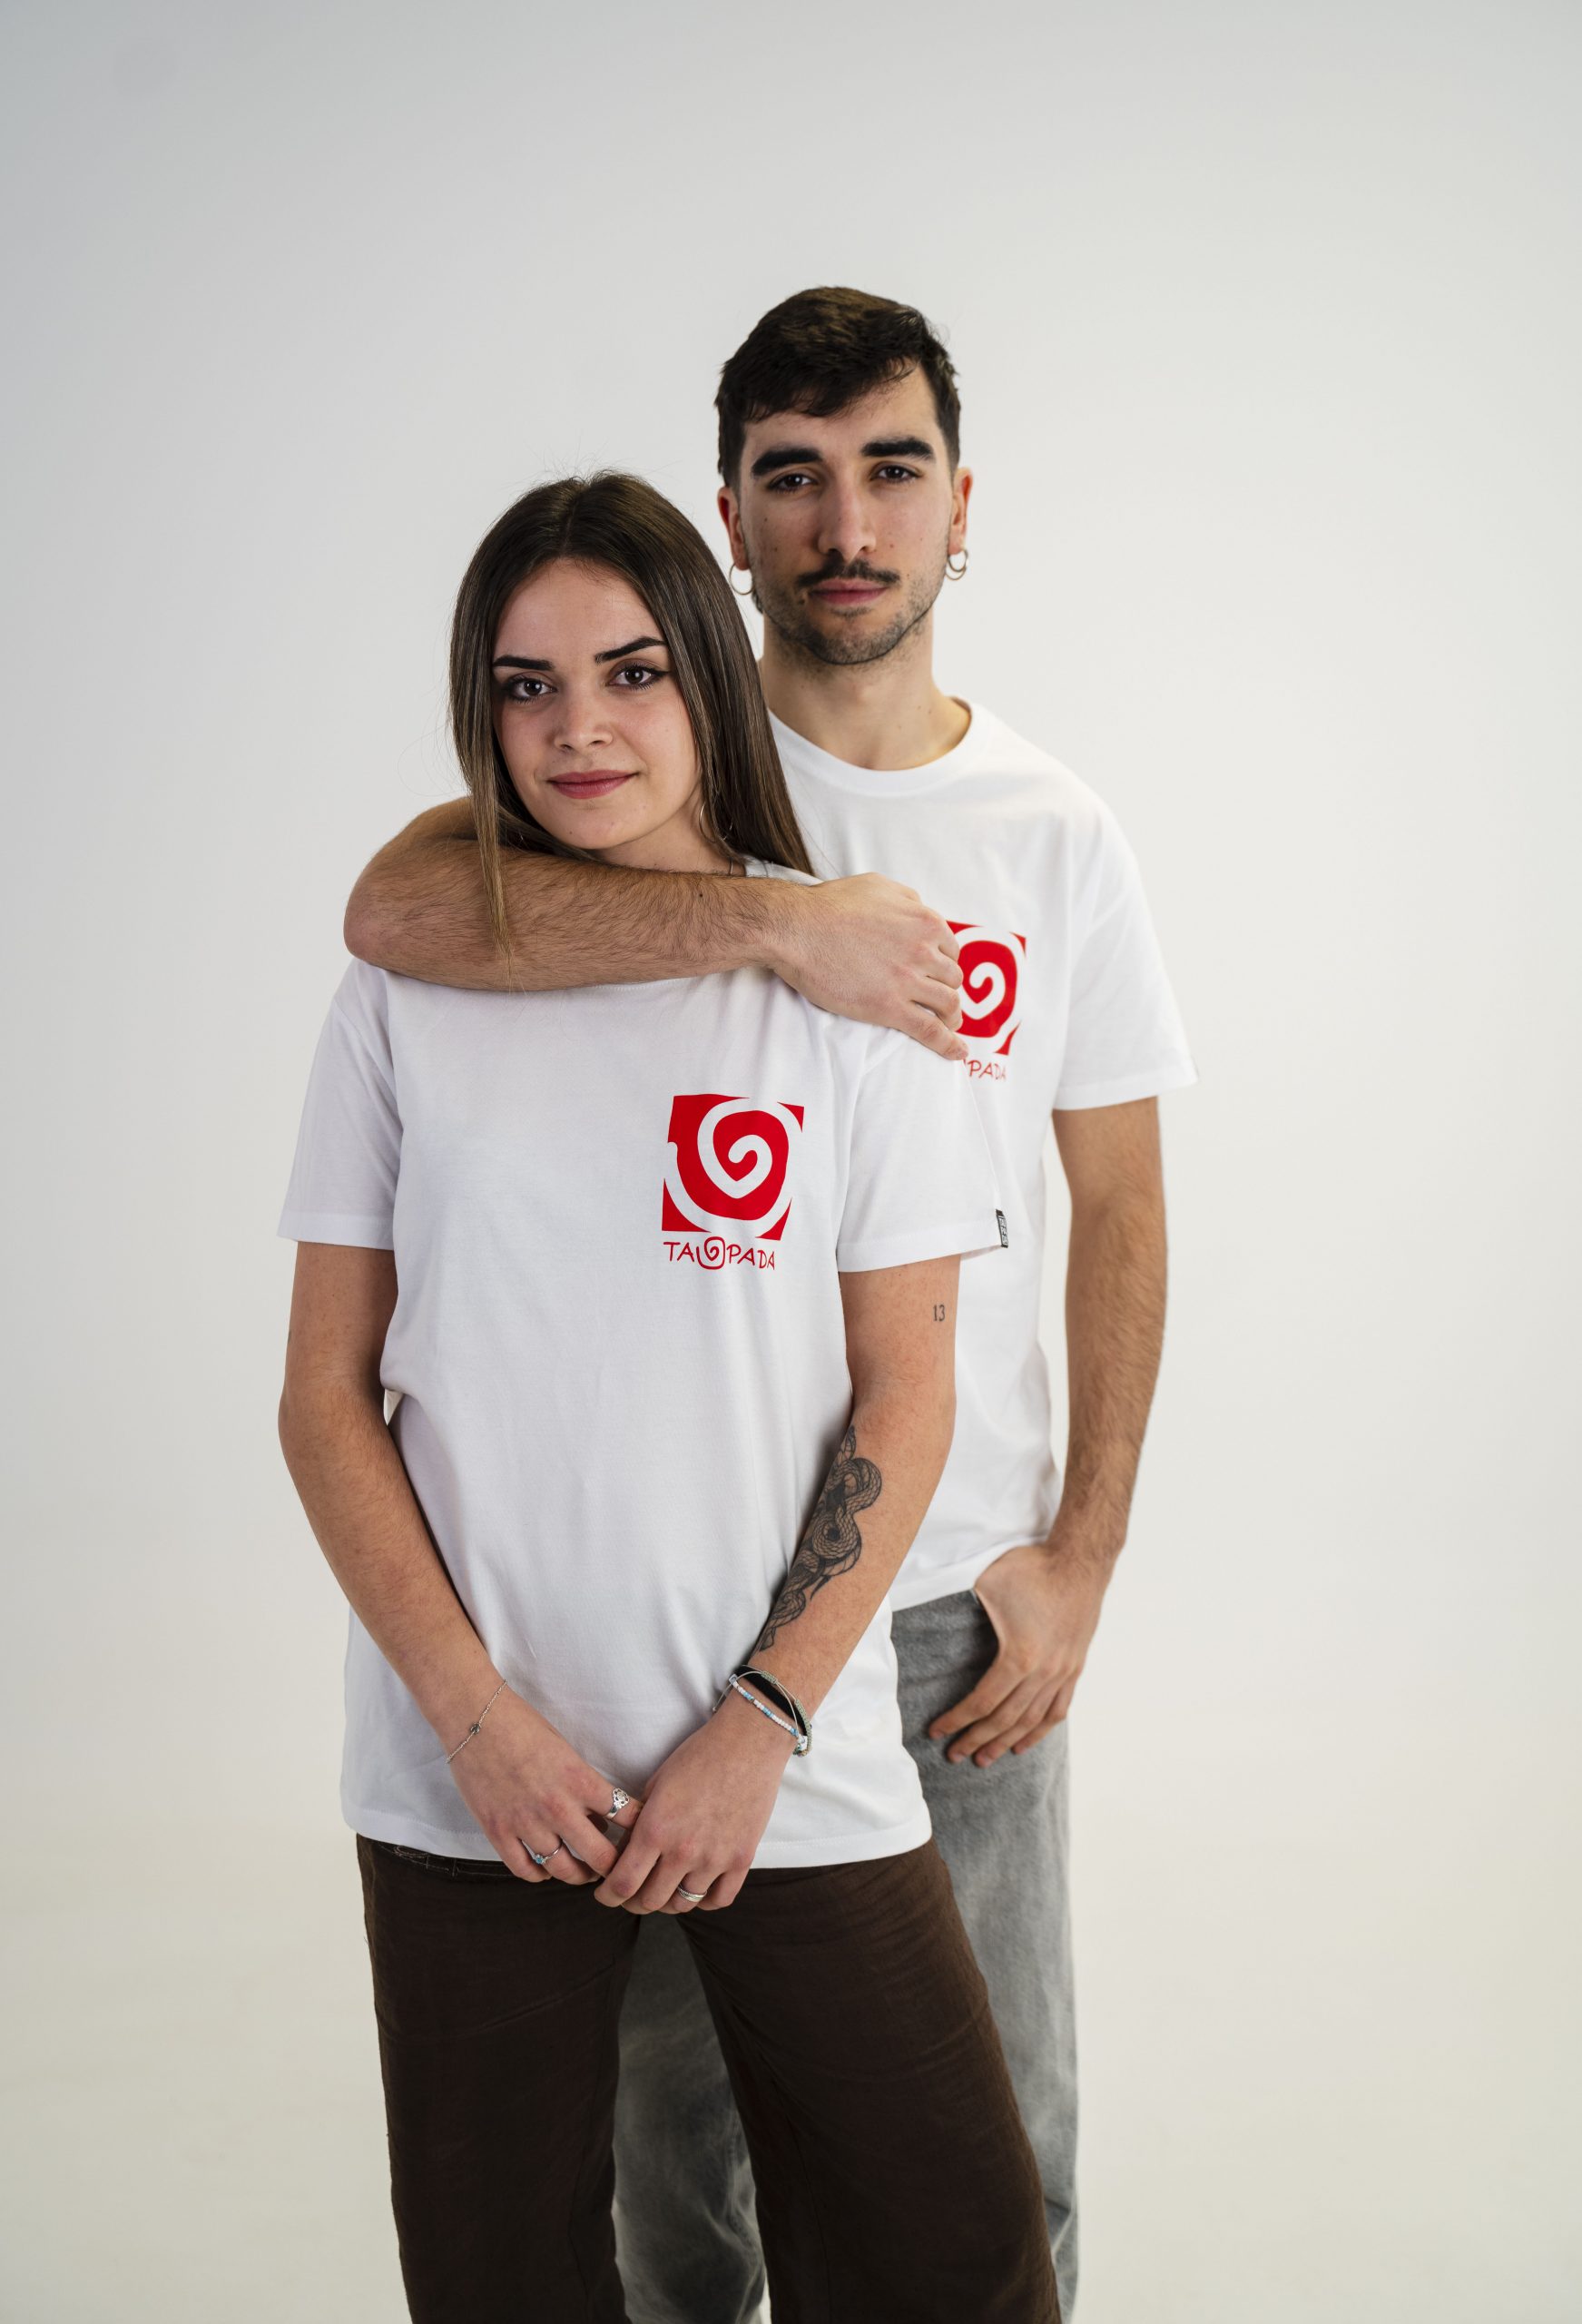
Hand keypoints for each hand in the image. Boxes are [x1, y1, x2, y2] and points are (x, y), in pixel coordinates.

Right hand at [446, 1686, 642, 1883]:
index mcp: (580, 1780)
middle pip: (600, 1856)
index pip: (626, 1816)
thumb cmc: (523, 1726)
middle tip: (617, 1867)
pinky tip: (546, 1869)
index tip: (641, 1836)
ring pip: (564, 1870)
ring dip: (579, 1875)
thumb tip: (598, 1818)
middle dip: (614, 1867)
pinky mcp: (498, 1832)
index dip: (640, 1830)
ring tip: (584, 1872)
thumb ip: (583, 1787)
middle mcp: (557, 1807)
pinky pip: (525, 1869)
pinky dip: (540, 1875)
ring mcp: (526, 1823)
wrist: (475, 1719)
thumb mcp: (566, 1752)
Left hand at [595, 1691, 793, 1915]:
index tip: (604, 1894)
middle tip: (630, 1894)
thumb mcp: (656, 1784)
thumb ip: (640, 1822)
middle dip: (633, 1902)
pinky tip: (696, 1888)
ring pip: (683, 1905)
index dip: (608, 1896)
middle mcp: (683, 1851)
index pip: (623, 1884)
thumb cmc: (698, 1755)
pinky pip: (719, 1899)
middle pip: (650, 1901)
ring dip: (667, 1902)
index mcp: (655, 1829)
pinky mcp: (742, 1860)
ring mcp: (715, 1859)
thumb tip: (626, 1853)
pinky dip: (704, 1900)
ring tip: (663, 1890)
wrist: (748, 1743)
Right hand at [772, 876, 965, 1060]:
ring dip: (952, 1017)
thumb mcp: (878, 885)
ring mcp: (908, 981)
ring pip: (947, 1004)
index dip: (945, 963)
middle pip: (952, 978)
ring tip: (949, 1025)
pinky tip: (957, 1053)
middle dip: (948, 989)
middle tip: (941, 1000)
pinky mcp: (890, 1008)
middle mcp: (923, 951)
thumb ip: (907, 898)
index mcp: (924, 921)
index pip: (950, 949)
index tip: (938, 974)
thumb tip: (920, 909)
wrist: (798, 929)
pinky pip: (930, 1030)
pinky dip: (948, 1044)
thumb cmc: (831, 905)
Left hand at [928, 1542, 1109, 1765]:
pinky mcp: (1074, 1668)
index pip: (981, 1701)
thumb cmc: (1030, 1569)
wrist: (1079, 1561)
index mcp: (1019, 1657)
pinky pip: (1057, 1710)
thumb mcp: (988, 1583)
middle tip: (954, 1756)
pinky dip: (1039, 1732)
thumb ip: (963, 1605)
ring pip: (1031, 1721)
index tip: (936, 1731)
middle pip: (1004, 1719)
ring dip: (1005, 1743)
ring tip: (984, 1759)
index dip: (957, 1720)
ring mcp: (1062, 1673)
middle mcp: (1043, 1673)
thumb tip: (933, 1615)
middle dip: (976, 1739)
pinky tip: (1023, 1745)